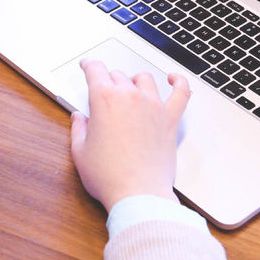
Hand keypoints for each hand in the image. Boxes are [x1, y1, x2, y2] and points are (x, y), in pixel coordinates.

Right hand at [69, 59, 190, 210]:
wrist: (138, 194)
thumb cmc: (109, 177)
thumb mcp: (80, 152)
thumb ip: (78, 130)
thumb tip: (79, 118)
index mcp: (105, 100)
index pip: (95, 71)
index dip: (89, 65)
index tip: (87, 66)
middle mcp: (130, 97)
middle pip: (118, 75)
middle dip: (108, 80)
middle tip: (104, 90)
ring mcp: (153, 106)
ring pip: (144, 79)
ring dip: (134, 80)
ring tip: (131, 86)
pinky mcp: (170, 120)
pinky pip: (181, 93)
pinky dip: (179, 82)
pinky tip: (174, 79)